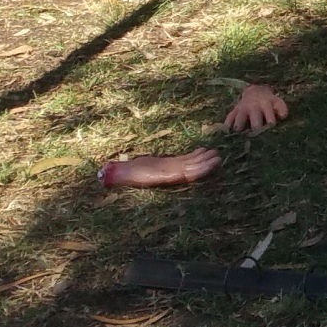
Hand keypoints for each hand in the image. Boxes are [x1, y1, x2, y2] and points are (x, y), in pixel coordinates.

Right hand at [99, 148, 220, 189]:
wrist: (122, 173)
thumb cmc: (124, 175)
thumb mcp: (124, 175)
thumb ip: (120, 175)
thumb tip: (106, 174)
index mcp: (164, 177)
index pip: (186, 175)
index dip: (200, 170)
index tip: (212, 165)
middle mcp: (171, 174)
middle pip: (193, 169)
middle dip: (206, 164)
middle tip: (220, 156)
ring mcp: (171, 169)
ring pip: (192, 164)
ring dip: (204, 159)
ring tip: (217, 152)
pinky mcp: (170, 163)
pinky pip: (186, 159)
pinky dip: (196, 155)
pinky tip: (204, 150)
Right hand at [223, 84, 288, 133]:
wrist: (255, 92)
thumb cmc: (268, 102)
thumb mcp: (277, 102)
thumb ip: (282, 109)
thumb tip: (283, 116)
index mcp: (266, 105)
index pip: (269, 116)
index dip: (271, 125)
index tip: (271, 131)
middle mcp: (253, 107)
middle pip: (254, 120)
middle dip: (256, 129)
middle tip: (256, 138)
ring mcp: (242, 109)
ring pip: (239, 120)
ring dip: (240, 129)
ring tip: (241, 137)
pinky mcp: (233, 112)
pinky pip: (228, 119)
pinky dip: (227, 127)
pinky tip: (228, 134)